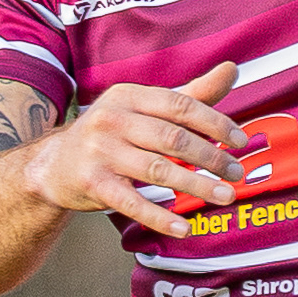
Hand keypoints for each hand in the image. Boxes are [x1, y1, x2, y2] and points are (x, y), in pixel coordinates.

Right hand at [20, 62, 250, 237]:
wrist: (56, 164)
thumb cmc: (114, 133)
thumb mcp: (146, 107)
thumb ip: (191, 93)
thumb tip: (233, 68)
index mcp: (129, 95)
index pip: (180, 106)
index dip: (215, 123)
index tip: (241, 140)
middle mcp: (112, 119)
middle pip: (173, 138)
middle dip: (211, 157)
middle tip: (238, 173)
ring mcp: (101, 152)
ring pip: (158, 170)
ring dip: (197, 186)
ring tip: (225, 196)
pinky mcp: (93, 184)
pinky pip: (133, 203)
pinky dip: (160, 217)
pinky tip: (184, 228)